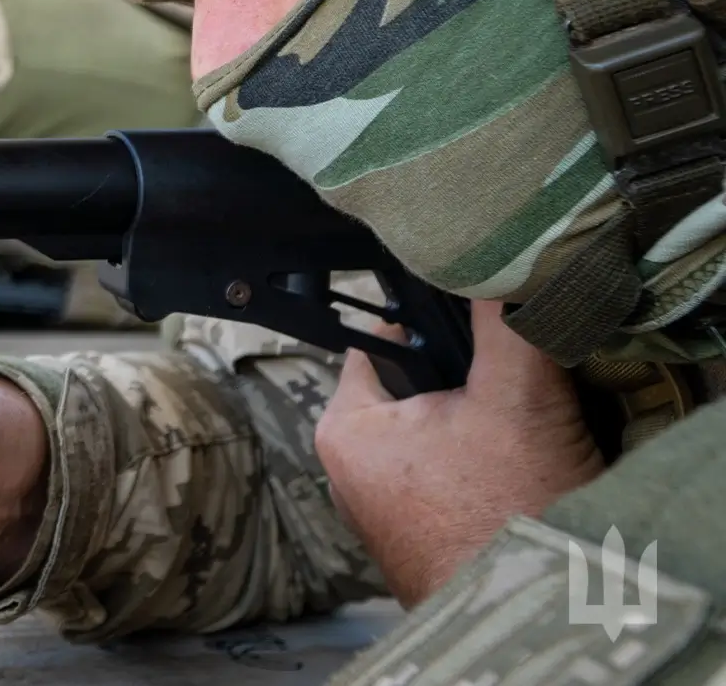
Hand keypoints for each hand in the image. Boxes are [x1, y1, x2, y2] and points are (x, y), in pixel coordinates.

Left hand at [315, 301, 604, 605]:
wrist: (537, 618)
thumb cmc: (508, 518)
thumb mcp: (519, 397)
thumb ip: (507, 320)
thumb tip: (503, 261)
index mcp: (343, 428)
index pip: (377, 338)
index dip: (430, 318)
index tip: (473, 312)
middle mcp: (347, 469)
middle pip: (412, 383)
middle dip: (462, 377)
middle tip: (508, 385)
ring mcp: (381, 508)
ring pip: (436, 429)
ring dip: (479, 422)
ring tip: (517, 436)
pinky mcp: (418, 535)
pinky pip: (448, 474)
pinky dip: (482, 465)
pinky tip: (516, 472)